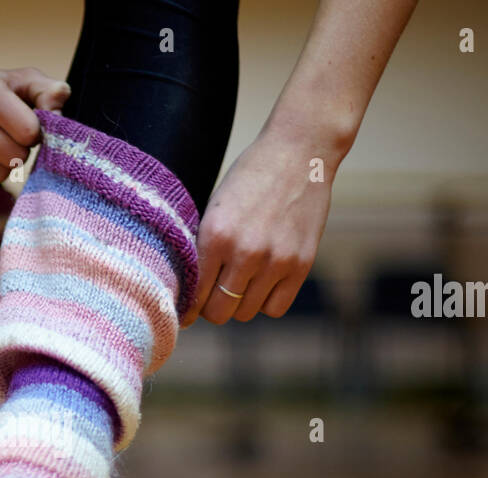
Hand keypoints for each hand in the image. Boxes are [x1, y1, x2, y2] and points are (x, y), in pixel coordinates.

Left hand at [184, 131, 333, 325]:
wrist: (299, 152)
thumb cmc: (249, 178)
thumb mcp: (215, 208)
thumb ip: (203, 248)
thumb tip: (186, 293)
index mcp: (215, 235)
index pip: (193, 294)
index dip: (187, 307)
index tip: (186, 312)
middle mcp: (245, 252)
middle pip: (218, 312)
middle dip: (212, 307)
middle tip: (214, 294)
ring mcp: (275, 261)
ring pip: (245, 313)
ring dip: (239, 304)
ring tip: (240, 282)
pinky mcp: (301, 265)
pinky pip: (275, 308)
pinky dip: (266, 302)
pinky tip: (263, 283)